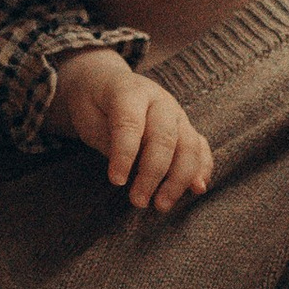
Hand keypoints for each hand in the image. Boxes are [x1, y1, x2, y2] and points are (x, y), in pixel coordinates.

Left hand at [46, 52, 213, 213]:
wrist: (106, 83)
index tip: (116, 181)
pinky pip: (200, 148)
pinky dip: (201, 169)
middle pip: (164, 138)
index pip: (131, 124)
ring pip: (188, 146)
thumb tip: (126, 172)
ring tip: (162, 205)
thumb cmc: (93, 105)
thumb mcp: (88, 117)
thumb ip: (109, 140)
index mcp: (130, 92)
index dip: (124, 154)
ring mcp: (177, 114)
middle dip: (153, 174)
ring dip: (178, 179)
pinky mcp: (186, 127)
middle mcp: (159, 101)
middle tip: (138, 201)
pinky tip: (195, 190)